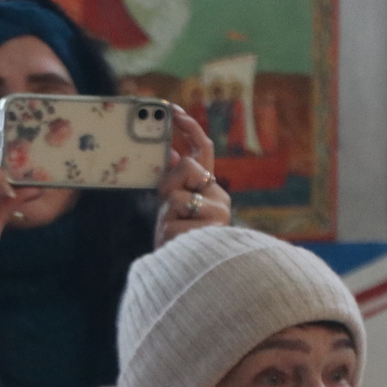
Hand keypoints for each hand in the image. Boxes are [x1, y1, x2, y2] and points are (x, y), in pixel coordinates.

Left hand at [154, 105, 231, 247]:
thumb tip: (168, 152)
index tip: (172, 110)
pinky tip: (177, 244)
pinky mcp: (209, 231)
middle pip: (186, 167)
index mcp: (213, 189)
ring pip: (175, 197)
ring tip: (175, 234)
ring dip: (165, 217)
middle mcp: (220, 199)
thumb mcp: (173, 208)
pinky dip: (167, 234)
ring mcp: (218, 215)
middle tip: (168, 207)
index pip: (203, 150)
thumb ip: (175, 183)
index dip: (188, 128)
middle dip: (169, 184)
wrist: (186, 276)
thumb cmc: (179, 241)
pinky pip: (171, 221)